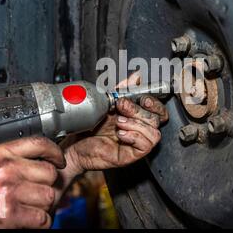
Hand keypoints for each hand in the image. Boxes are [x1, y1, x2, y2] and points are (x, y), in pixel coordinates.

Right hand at [0, 137, 64, 228]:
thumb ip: (3, 161)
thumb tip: (29, 163)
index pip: (38, 143)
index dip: (54, 152)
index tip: (58, 160)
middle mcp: (6, 168)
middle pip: (49, 172)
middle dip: (46, 185)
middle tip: (36, 194)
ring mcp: (10, 190)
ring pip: (49, 196)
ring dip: (43, 206)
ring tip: (29, 209)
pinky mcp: (11, 214)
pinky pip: (42, 218)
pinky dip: (39, 224)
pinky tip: (27, 223)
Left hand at [55, 74, 168, 197]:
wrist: (74, 143)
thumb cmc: (89, 125)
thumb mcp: (107, 103)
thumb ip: (123, 89)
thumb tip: (137, 77)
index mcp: (137, 116)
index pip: (159, 111)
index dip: (155, 103)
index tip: (143, 98)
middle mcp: (139, 129)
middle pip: (156, 119)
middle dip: (138, 110)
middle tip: (121, 106)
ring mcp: (136, 143)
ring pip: (154, 133)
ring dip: (136, 124)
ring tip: (118, 122)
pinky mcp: (131, 155)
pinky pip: (145, 146)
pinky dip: (134, 136)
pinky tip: (120, 133)